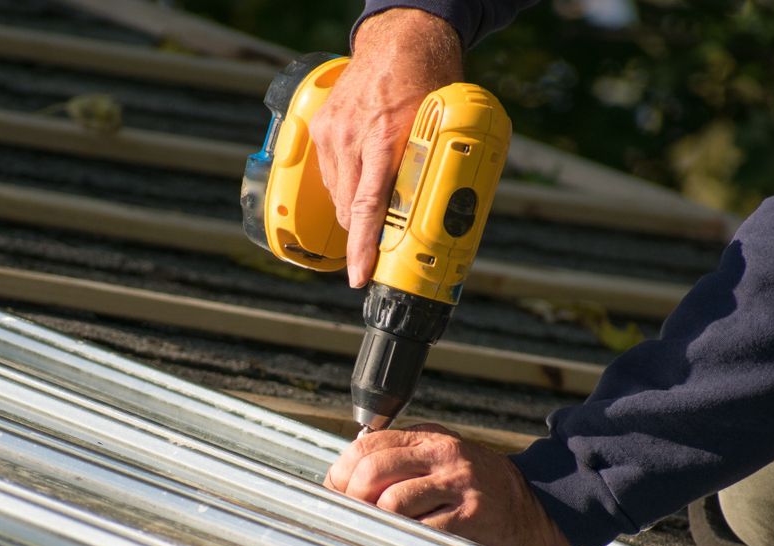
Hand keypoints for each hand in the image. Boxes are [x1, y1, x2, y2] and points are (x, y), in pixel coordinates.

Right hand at [311, 9, 462, 287]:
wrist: (400, 41)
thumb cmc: (428, 82)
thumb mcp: (443, 127)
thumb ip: (438, 166)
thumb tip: (452, 208)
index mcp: (385, 140)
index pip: (367, 208)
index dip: (362, 248)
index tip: (361, 276)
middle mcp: (352, 138)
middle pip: (349, 209)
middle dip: (363, 236)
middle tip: (381, 252)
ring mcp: (332, 132)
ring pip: (337, 194)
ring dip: (355, 213)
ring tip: (376, 216)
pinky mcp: (321, 127)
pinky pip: (329, 173)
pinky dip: (345, 187)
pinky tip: (363, 185)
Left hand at [325, 424, 573, 545]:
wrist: (537, 505)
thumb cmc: (484, 485)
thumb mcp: (447, 454)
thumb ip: (408, 454)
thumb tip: (353, 467)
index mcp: (433, 439)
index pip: (370, 443)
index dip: (343, 468)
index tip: (338, 488)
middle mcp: (445, 457)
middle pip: (374, 469)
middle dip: (353, 496)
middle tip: (354, 512)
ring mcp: (457, 487)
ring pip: (393, 501)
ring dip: (379, 519)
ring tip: (385, 527)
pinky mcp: (469, 518)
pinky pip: (421, 529)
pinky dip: (406, 536)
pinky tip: (409, 538)